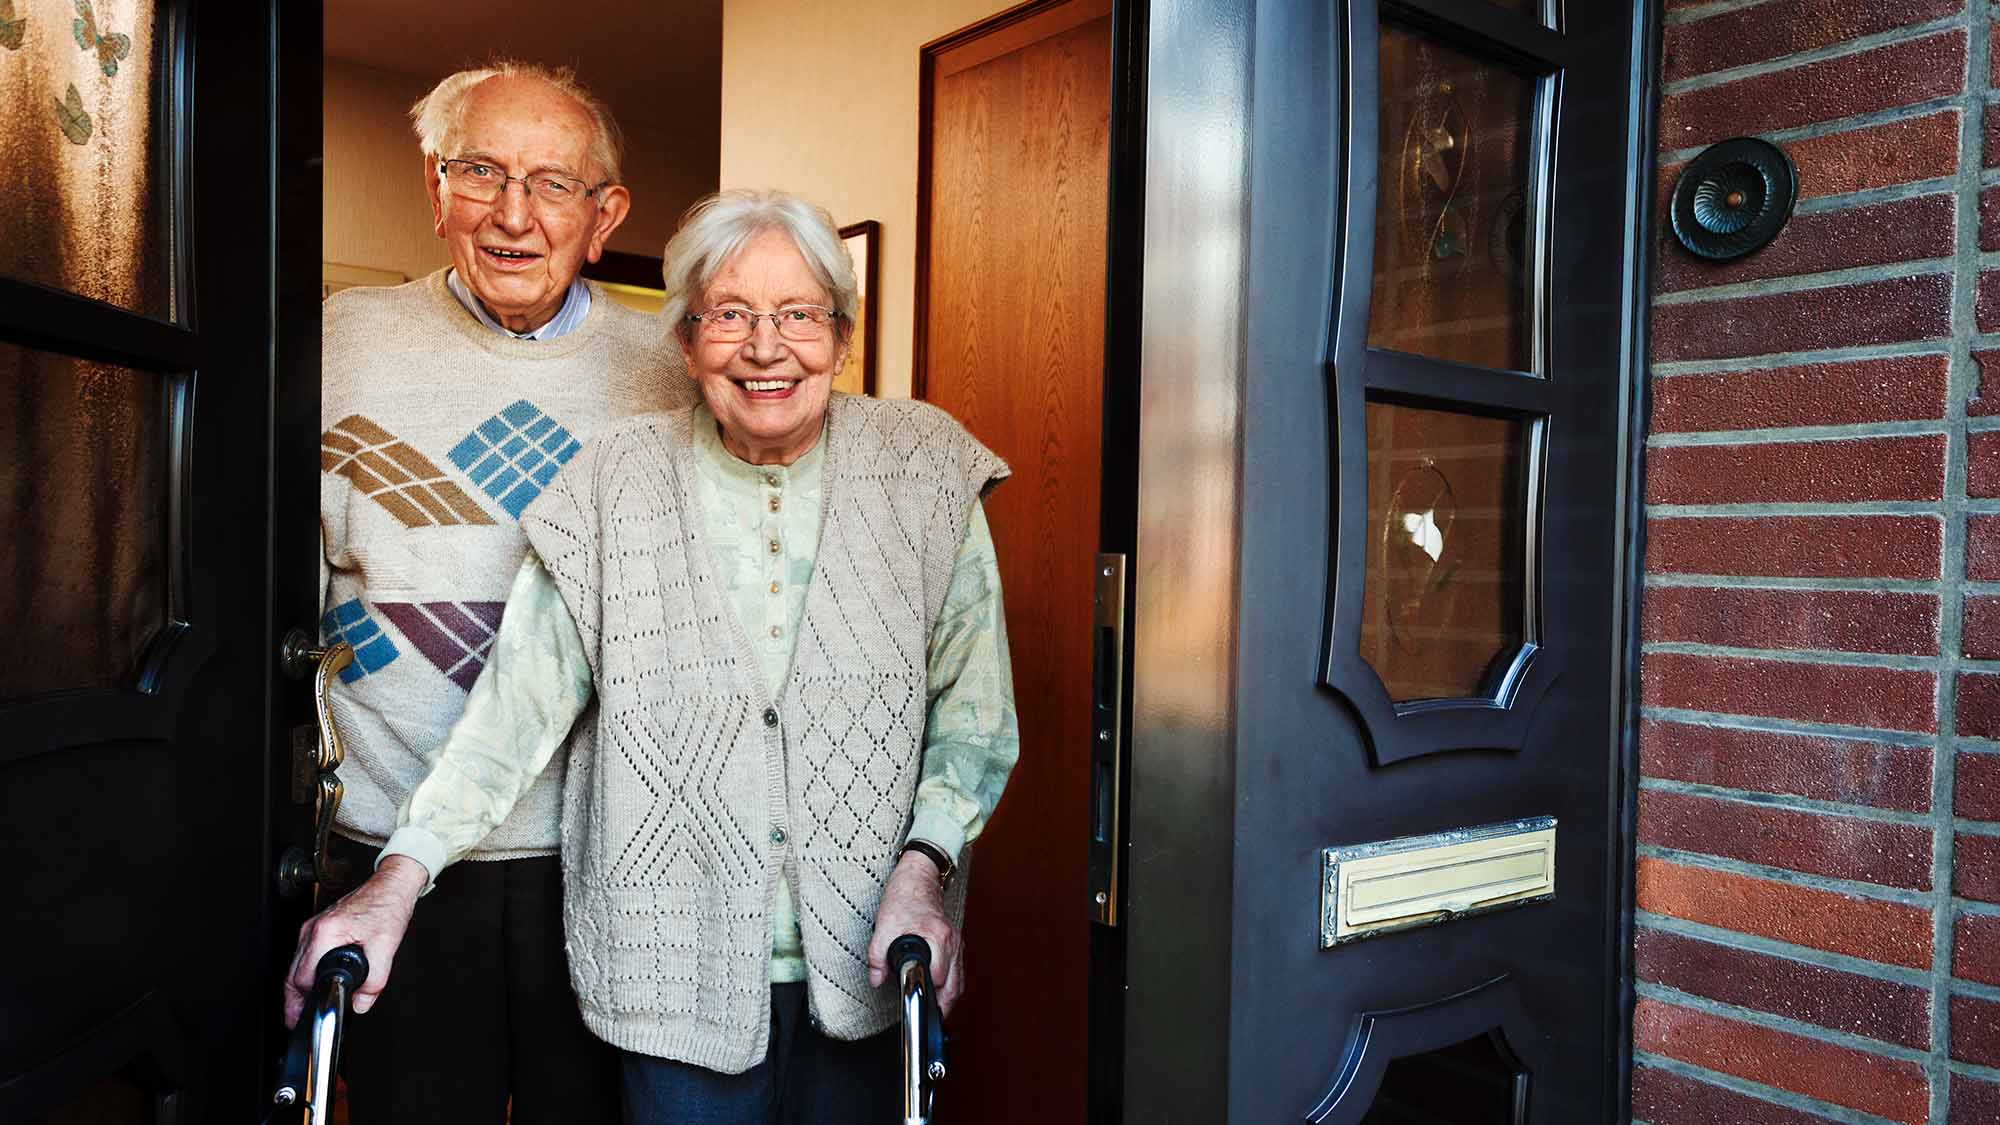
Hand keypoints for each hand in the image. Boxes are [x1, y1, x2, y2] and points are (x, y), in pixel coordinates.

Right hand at [282, 855, 427, 1026]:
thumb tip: (360, 1003)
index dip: (301, 1002)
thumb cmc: (387, 908)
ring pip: (296, 965)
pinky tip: (313, 982)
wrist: (390, 887)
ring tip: (303, 1006)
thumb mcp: (386, 948)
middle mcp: (313, 929)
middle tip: (295, 1020)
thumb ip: (374, 981)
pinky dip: (307, 971)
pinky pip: (305, 955)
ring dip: (298, 986)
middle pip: (293, 974)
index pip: (302, 978)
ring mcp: (313, 926)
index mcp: (325, 933)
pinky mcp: (318, 926)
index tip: (299, 1018)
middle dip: (294, 1000)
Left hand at [867, 851, 963, 1015]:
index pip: (938, 978)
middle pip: (954, 986)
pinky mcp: (954, 941)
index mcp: (937, 938)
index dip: (929, 994)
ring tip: (935, 1011)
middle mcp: (951, 941)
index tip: (921, 1005)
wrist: (918, 877)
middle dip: (943, 1005)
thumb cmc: (904, 897)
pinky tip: (940, 991)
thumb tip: (877, 979)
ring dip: (949, 997)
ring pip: (959, 981)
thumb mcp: (884, 926)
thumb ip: (877, 956)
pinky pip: (957, 970)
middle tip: (930, 1018)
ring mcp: (956, 941)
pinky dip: (951, 984)